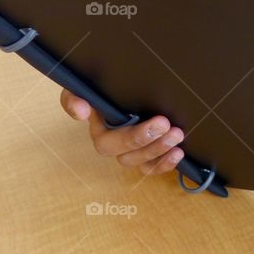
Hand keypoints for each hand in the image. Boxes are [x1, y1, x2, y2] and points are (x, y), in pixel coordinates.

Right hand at [60, 89, 184, 175]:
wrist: (122, 87)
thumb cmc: (102, 88)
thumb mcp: (85, 86)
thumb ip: (75, 97)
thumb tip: (81, 111)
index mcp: (99, 130)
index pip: (106, 140)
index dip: (127, 135)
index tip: (149, 123)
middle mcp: (113, 145)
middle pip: (124, 153)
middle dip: (144, 140)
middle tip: (164, 124)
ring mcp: (131, 152)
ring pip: (140, 162)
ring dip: (158, 151)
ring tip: (176, 135)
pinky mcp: (147, 154)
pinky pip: (152, 167)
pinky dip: (165, 163)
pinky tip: (178, 152)